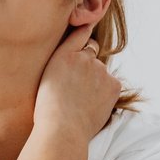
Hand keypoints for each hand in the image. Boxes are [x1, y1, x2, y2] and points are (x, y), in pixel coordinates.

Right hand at [34, 23, 122, 141]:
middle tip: (74, 87)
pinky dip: (104, 93)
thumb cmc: (47, 107)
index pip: (81, 34)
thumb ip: (62, 56)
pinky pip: (110, 85)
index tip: (87, 30)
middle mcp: (85, 57)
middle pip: (91, 55)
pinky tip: (91, 105)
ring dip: (95, 81)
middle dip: (87, 66)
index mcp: (64, 54)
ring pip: (101, 73)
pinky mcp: (113, 85)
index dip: (84, 33)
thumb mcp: (46, 76)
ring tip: (80, 100)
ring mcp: (101, 71)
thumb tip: (80, 38)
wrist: (62, 129)